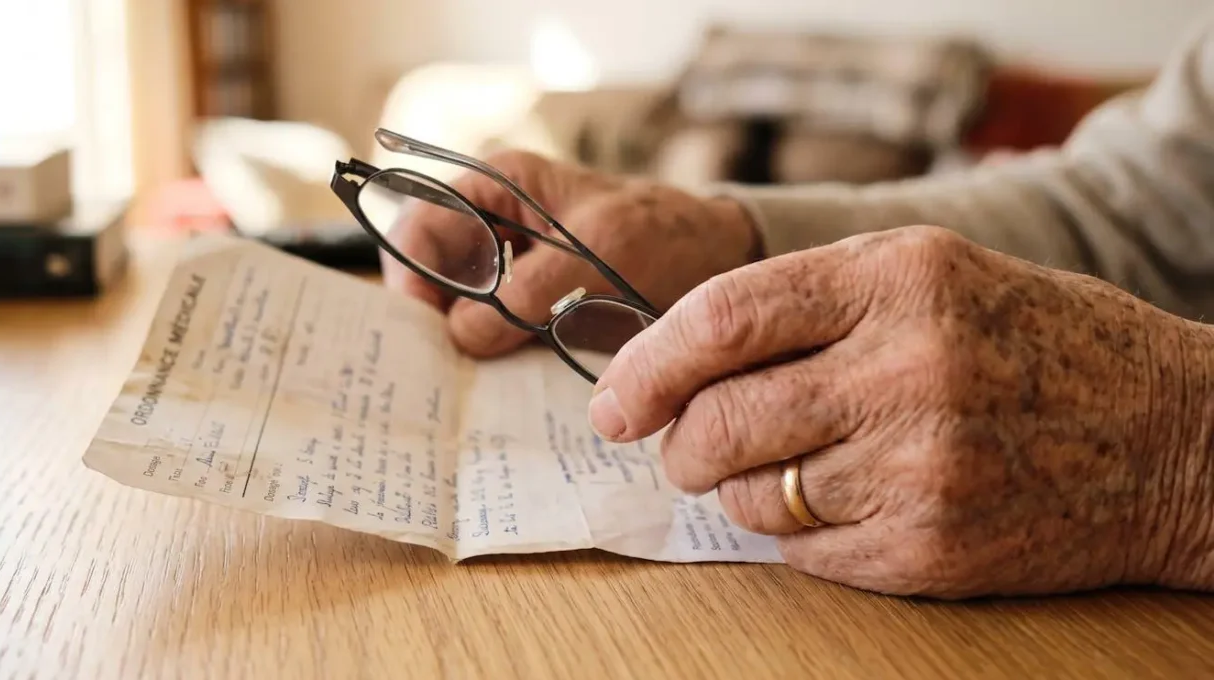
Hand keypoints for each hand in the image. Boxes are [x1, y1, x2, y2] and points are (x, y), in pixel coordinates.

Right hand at [381, 150, 760, 356]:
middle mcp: (492, 227)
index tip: (423, 326)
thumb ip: (527, 291)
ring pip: (454, 312)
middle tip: (440, 370)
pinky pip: (490, 337)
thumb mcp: (597, 254)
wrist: (720, 263)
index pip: (420, 225)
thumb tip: (460, 336)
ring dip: (457, 348)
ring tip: (466, 386)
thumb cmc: (664, 235)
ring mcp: (509, 272)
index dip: (409, 275)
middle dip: (429, 320)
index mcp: (497, 187)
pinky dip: (488, 362)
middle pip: (429, 275)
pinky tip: (498, 386)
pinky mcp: (527, 311)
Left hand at [590, 225, 1213, 598]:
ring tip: (789, 467)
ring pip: (752, 495)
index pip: (721, 320)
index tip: (614, 401)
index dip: (646, 365)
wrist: (1172, 435)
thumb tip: (672, 362)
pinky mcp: (929, 549)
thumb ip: (804, 301)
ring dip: (741, 488)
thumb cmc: (1031, 341)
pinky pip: (801, 552)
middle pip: (719, 420)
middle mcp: (906, 368)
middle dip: (679, 443)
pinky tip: (846, 502)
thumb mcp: (928, 273)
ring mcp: (920, 467)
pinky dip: (796, 531)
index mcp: (897, 277)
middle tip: (684, 447)